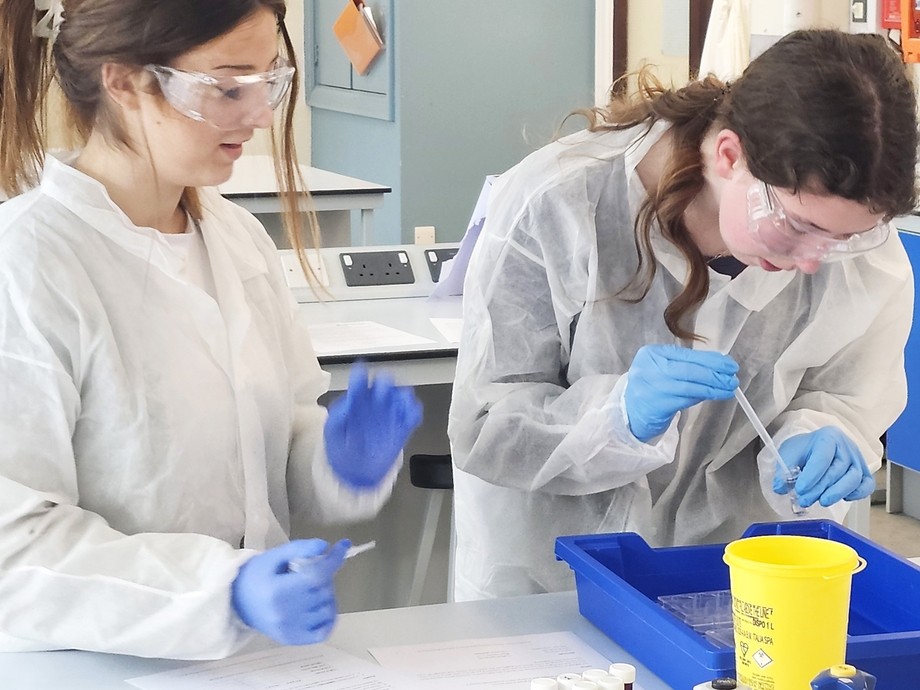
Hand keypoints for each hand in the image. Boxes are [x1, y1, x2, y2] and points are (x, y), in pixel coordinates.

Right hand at [231, 539, 347, 644]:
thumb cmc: (255, 575)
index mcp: (279, 591)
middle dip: (325, 576)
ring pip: (328, 609)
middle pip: (324, 591)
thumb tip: (325, 546)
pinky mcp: (293, 640)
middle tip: (312, 570)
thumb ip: (299, 548)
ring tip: (311, 588)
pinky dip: (328, 617)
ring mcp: (291, 630)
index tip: (342, 546)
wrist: (236, 601)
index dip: (333, 560)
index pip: (317, 576)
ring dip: (326, 595)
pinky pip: (324, 630)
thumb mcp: (274, 556)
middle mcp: (286, 614)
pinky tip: (318, 606)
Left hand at [324, 362, 422, 487]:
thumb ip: (338, 416)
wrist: (354, 473)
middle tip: (382, 393)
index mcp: (356, 401)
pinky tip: (409, 415)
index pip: (359, 381)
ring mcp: (390, 415)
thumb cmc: (341, 448)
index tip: (361, 376)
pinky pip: (413, 415)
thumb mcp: (332, 432)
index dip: (361, 376)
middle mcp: (375, 404)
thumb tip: (348, 402)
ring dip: (402, 396)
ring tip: (399, 404)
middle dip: (385, 384)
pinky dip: (414, 412)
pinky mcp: (402, 428)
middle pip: (385, 383)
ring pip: (402, 395)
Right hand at [624, 345, 738, 441]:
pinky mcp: (657, 405)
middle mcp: (650, 369)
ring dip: (713, 388)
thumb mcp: (660, 367)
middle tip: (732, 378)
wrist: (629, 409)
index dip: (710, 360)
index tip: (728, 364)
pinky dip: (702, 396)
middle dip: (715, 374)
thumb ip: (683, 364)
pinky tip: (713, 395)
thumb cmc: (650, 385)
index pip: (687, 355)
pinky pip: (686, 400)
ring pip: (690, 386)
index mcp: (651, 354)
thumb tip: (717, 366)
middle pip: (689, 370)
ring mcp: (652, 388)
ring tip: (728, 389)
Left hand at [773, 427, 873, 507]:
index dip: (812, 475)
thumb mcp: (790, 454)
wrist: (817, 446)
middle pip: (837, 470)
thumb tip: (780, 487)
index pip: (822, 457)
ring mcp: (858, 459)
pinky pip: (866, 485)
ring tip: (821, 502)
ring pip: (853, 479)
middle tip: (805, 500)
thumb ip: (783, 470)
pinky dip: (856, 494)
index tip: (799, 489)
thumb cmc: (804, 449)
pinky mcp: (865, 472)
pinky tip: (842, 499)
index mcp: (827, 437)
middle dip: (820, 488)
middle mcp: (846, 446)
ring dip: (836, 493)